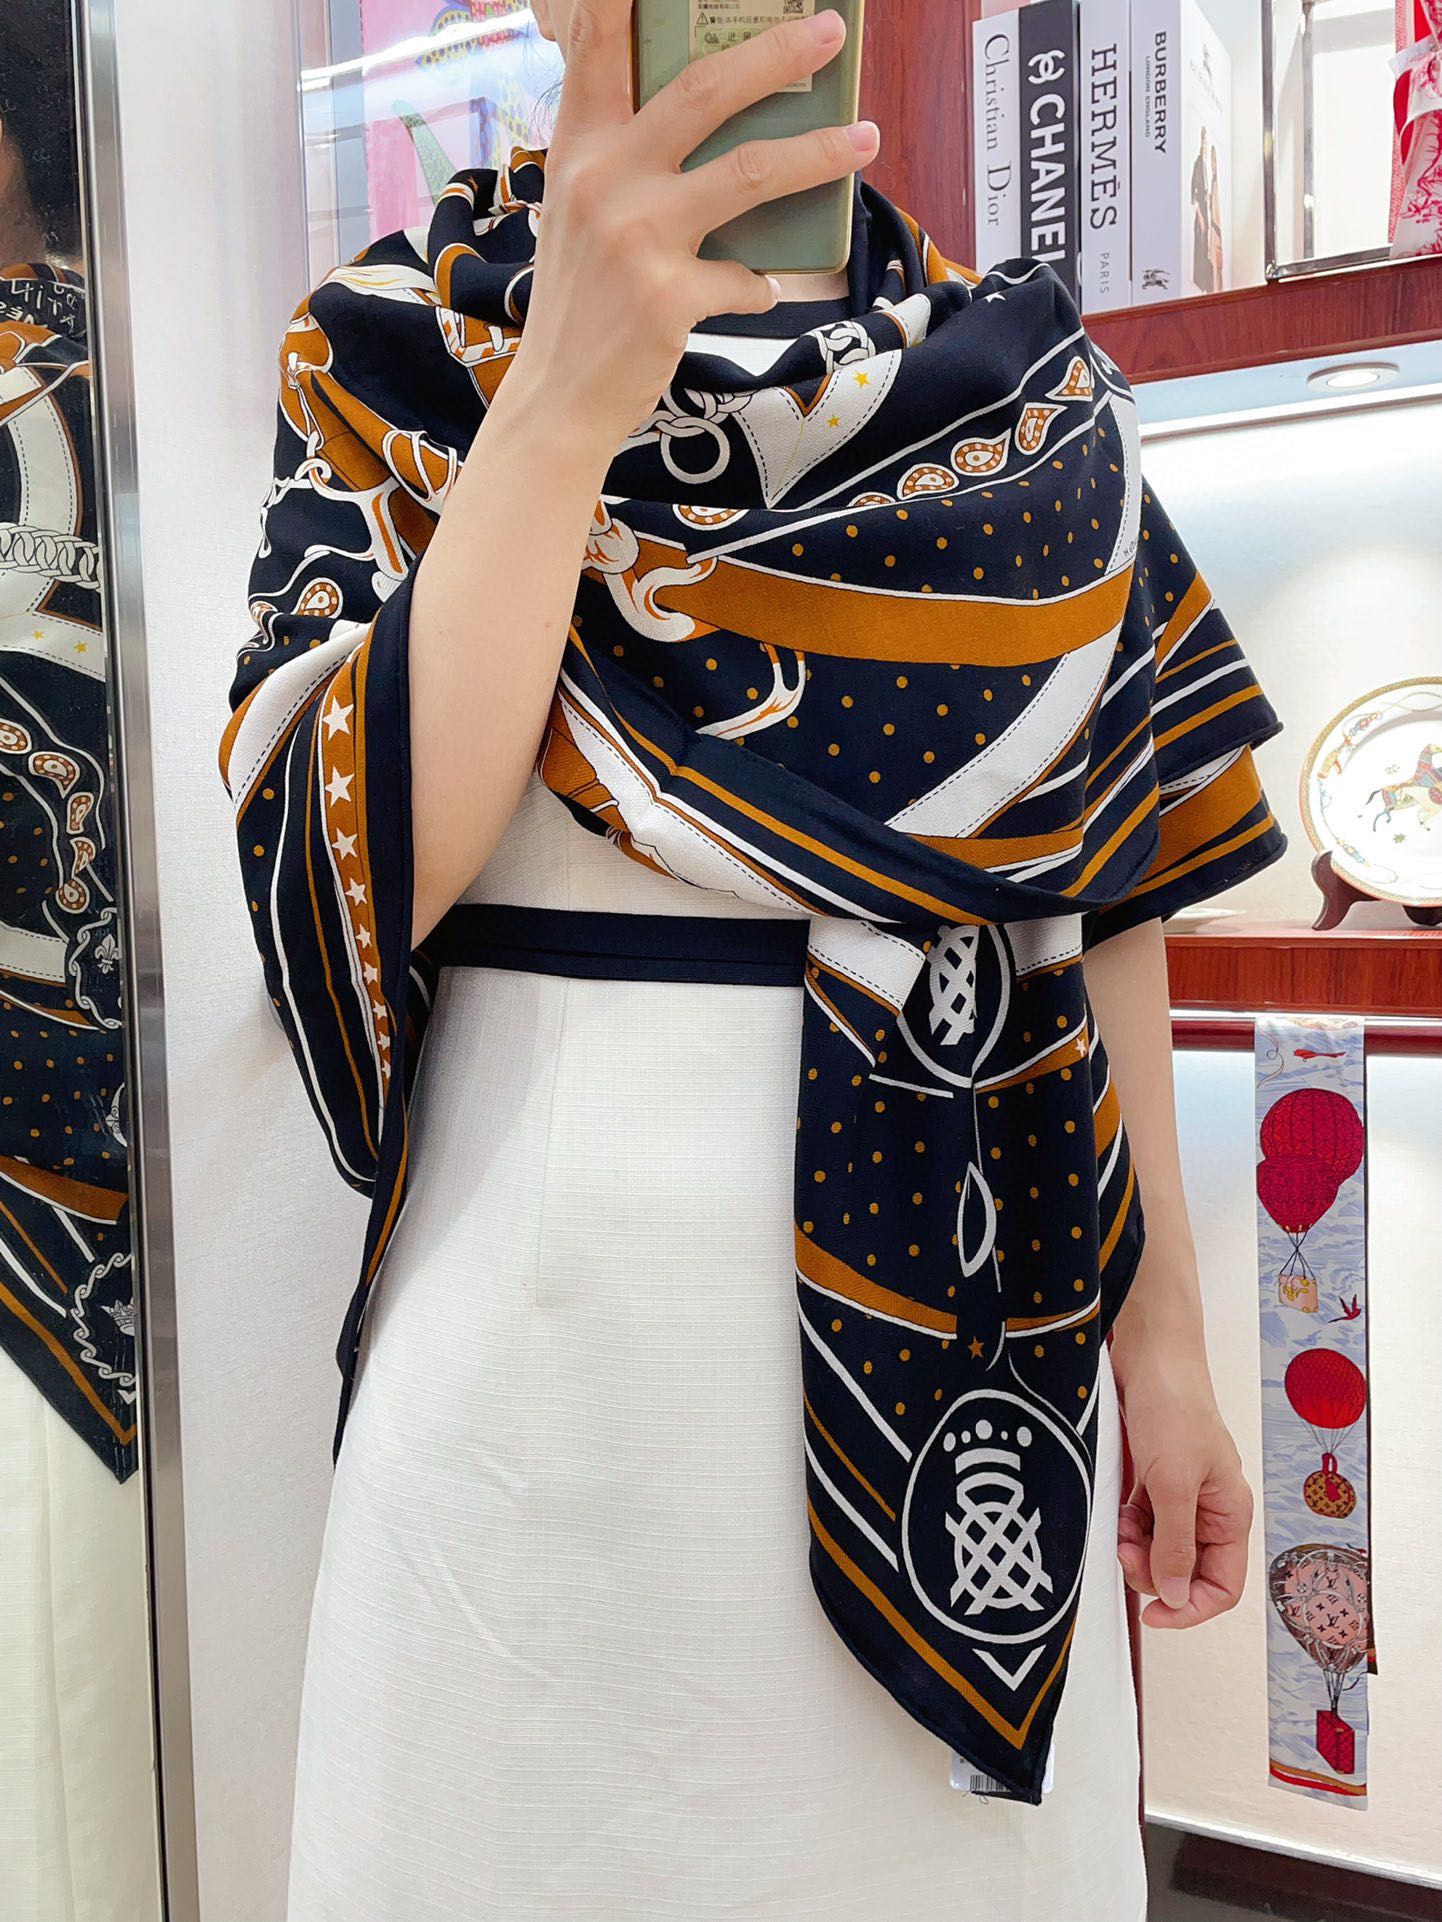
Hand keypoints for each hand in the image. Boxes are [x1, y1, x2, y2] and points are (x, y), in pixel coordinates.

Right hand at [511, 0, 878, 447]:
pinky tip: (762, 288)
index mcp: (579, 148)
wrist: (557, 399)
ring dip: (817, 153)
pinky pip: (745, 276)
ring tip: (864, 141)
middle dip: (777, 54)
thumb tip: (715, 133)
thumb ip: (624, 165)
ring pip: (750, 171)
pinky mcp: (667, 295)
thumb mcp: (579, 215)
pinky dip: (762, 283)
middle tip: (830, 32)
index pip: (599, 45)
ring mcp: (636, 236)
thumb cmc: (578, 304)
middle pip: (704, 90)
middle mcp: (604, 179)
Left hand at [1108, 1308, 1252, 1629]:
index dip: (1191, 1608)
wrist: (1150, 1354)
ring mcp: (1180, 1495)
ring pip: (1159, 1549)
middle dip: (1155, 1573)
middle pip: (1186, 1571)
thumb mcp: (1175, 1482)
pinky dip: (1127, 1526)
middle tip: (1126, 1554)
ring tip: (1119, 1529)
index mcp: (1230, 1514)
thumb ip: (1176, 1543)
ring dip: (1136, 1550)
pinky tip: (1116, 1514)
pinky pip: (1141, 1523)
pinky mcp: (1153, 1479)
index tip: (1152, 1613)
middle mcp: (1209, 1509)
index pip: (1223, 1586)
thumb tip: (1177, 1597)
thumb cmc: (1174, 1407)